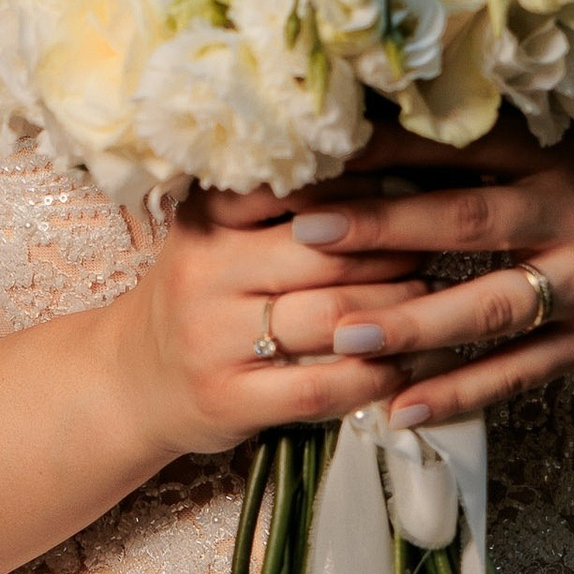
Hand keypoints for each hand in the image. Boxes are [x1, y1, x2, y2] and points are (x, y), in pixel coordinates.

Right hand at [103, 181, 437, 466]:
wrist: (133, 381)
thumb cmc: (203, 298)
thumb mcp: (221, 236)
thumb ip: (286, 209)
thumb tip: (396, 175)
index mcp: (208, 217)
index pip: (301, 190)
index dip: (368, 192)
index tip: (416, 191)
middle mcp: (205, 271)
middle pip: (329, 254)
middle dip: (396, 252)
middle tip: (440, 247)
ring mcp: (212, 340)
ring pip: (333, 318)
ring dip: (400, 312)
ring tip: (437, 302)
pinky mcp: (228, 399)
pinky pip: (322, 386)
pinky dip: (376, 376)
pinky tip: (408, 365)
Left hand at [282, 119, 573, 432]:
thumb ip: (499, 135)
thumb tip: (380, 116)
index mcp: (561, 152)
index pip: (464, 143)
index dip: (389, 145)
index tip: (317, 146)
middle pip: (469, 220)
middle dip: (385, 226)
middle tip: (306, 231)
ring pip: (489, 309)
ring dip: (413, 323)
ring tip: (343, 334)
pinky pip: (518, 375)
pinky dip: (459, 394)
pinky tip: (399, 410)